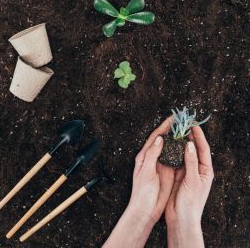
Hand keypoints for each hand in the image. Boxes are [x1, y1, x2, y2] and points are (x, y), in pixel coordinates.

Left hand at [103, 116, 174, 247]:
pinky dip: (181, 151)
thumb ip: (152, 154)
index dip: (164, 126)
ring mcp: (161, 164)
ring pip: (171, 148)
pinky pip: (175, 158)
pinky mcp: (168, 172)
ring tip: (187, 130)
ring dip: (178, 139)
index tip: (174, 118)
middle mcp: (153, 157)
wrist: (145, 211)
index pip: (156, 136)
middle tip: (183, 121)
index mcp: (145, 155)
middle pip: (164, 140)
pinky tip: (188, 147)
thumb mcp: (146, 172)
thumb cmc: (142, 192)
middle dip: (173, 130)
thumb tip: (160, 138)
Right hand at [165, 126, 213, 247]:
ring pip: (183, 152)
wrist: (181, 219)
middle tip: (182, 124)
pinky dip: (172, 151)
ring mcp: (186, 171)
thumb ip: (191, 162)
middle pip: (194, 148)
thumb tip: (189, 145)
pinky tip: (167, 144)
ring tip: (174, 130)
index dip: (198, 136)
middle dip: (188, 136)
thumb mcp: (192, 181)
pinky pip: (175, 159)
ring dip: (179, 142)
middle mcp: (196, 168)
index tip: (192, 124)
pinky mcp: (176, 174)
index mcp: (205, 170)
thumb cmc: (191, 203)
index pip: (203, 149)